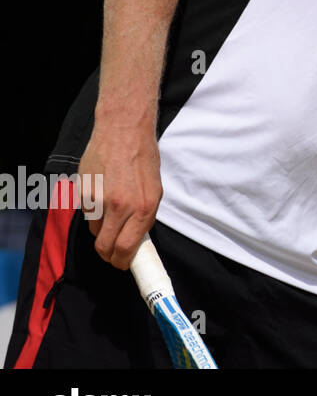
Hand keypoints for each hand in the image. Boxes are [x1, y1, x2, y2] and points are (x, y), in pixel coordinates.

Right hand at [77, 122, 161, 268]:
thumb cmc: (143, 157)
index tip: (122, 264)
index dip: (122, 261)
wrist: (123, 130)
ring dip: (102, 231)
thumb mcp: (155, 188)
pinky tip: (102, 196)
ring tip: (111, 214)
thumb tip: (135, 238)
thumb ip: (145, 214)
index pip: (127, 248)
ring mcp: (99, 200)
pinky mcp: (83, 193)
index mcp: (145, 206)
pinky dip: (93, 213)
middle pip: (105, 247)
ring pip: (95, 231)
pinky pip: (87, 214)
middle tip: (112, 253)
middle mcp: (122, 206)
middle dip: (108, 255)